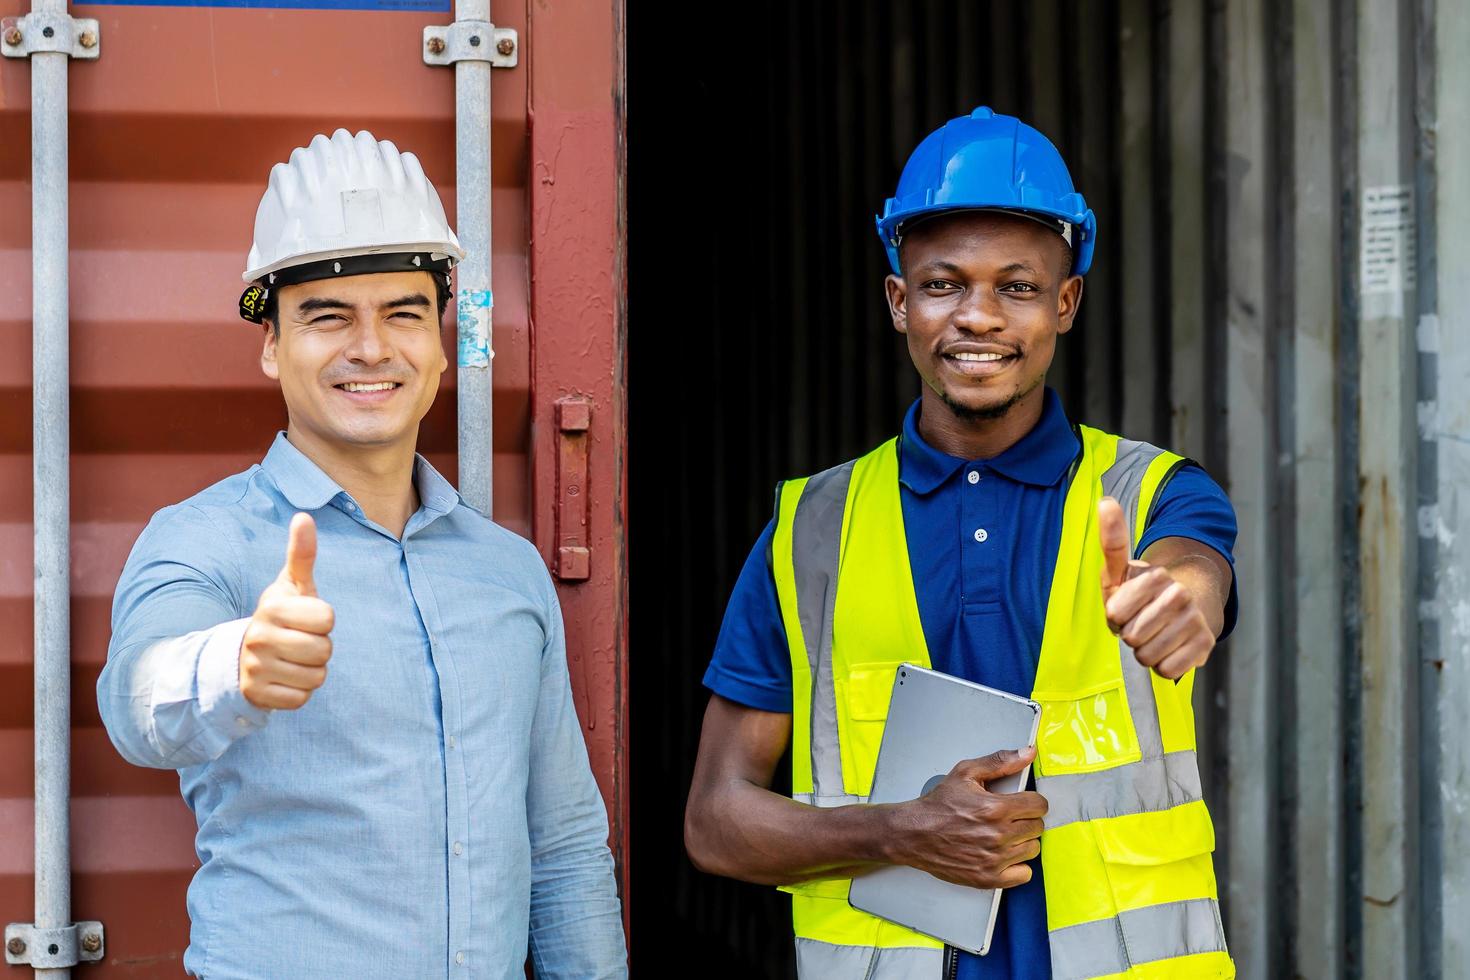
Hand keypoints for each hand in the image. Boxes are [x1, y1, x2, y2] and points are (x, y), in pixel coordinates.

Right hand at [240, 513, 334, 709]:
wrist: (241, 655)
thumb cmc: (280, 616)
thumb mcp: (291, 585)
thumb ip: (301, 554)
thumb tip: (304, 517)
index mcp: (271, 607)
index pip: (328, 619)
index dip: (324, 620)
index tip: (306, 619)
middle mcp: (259, 638)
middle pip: (324, 650)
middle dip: (321, 648)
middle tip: (301, 641)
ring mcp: (255, 669)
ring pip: (316, 677)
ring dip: (312, 671)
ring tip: (293, 659)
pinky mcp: (257, 695)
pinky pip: (301, 699)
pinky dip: (300, 691)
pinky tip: (285, 678)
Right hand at [887, 748, 1046, 888]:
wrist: (914, 833)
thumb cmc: (938, 805)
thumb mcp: (965, 773)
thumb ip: (1000, 762)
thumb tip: (1027, 753)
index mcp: (996, 808)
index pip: (1039, 805)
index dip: (1032, 801)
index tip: (1024, 802)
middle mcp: (998, 835)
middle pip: (1037, 827)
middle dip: (1027, 819)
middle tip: (1010, 817)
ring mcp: (994, 859)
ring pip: (1032, 849)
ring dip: (1022, 841)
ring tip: (1005, 834)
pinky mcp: (988, 877)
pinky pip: (1023, 874)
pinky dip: (1017, 865)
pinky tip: (1004, 854)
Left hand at [1098, 497, 1214, 678]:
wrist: (1185, 610)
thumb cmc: (1141, 594)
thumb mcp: (1120, 571)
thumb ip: (1112, 540)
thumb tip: (1105, 501)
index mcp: (1156, 576)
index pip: (1115, 614)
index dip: (1115, 617)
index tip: (1125, 608)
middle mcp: (1179, 595)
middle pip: (1131, 636)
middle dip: (1129, 635)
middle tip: (1140, 623)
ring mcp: (1195, 620)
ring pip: (1148, 655)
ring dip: (1144, 651)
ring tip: (1153, 635)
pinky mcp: (1205, 645)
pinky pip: (1168, 669)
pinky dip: (1163, 665)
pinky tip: (1168, 648)